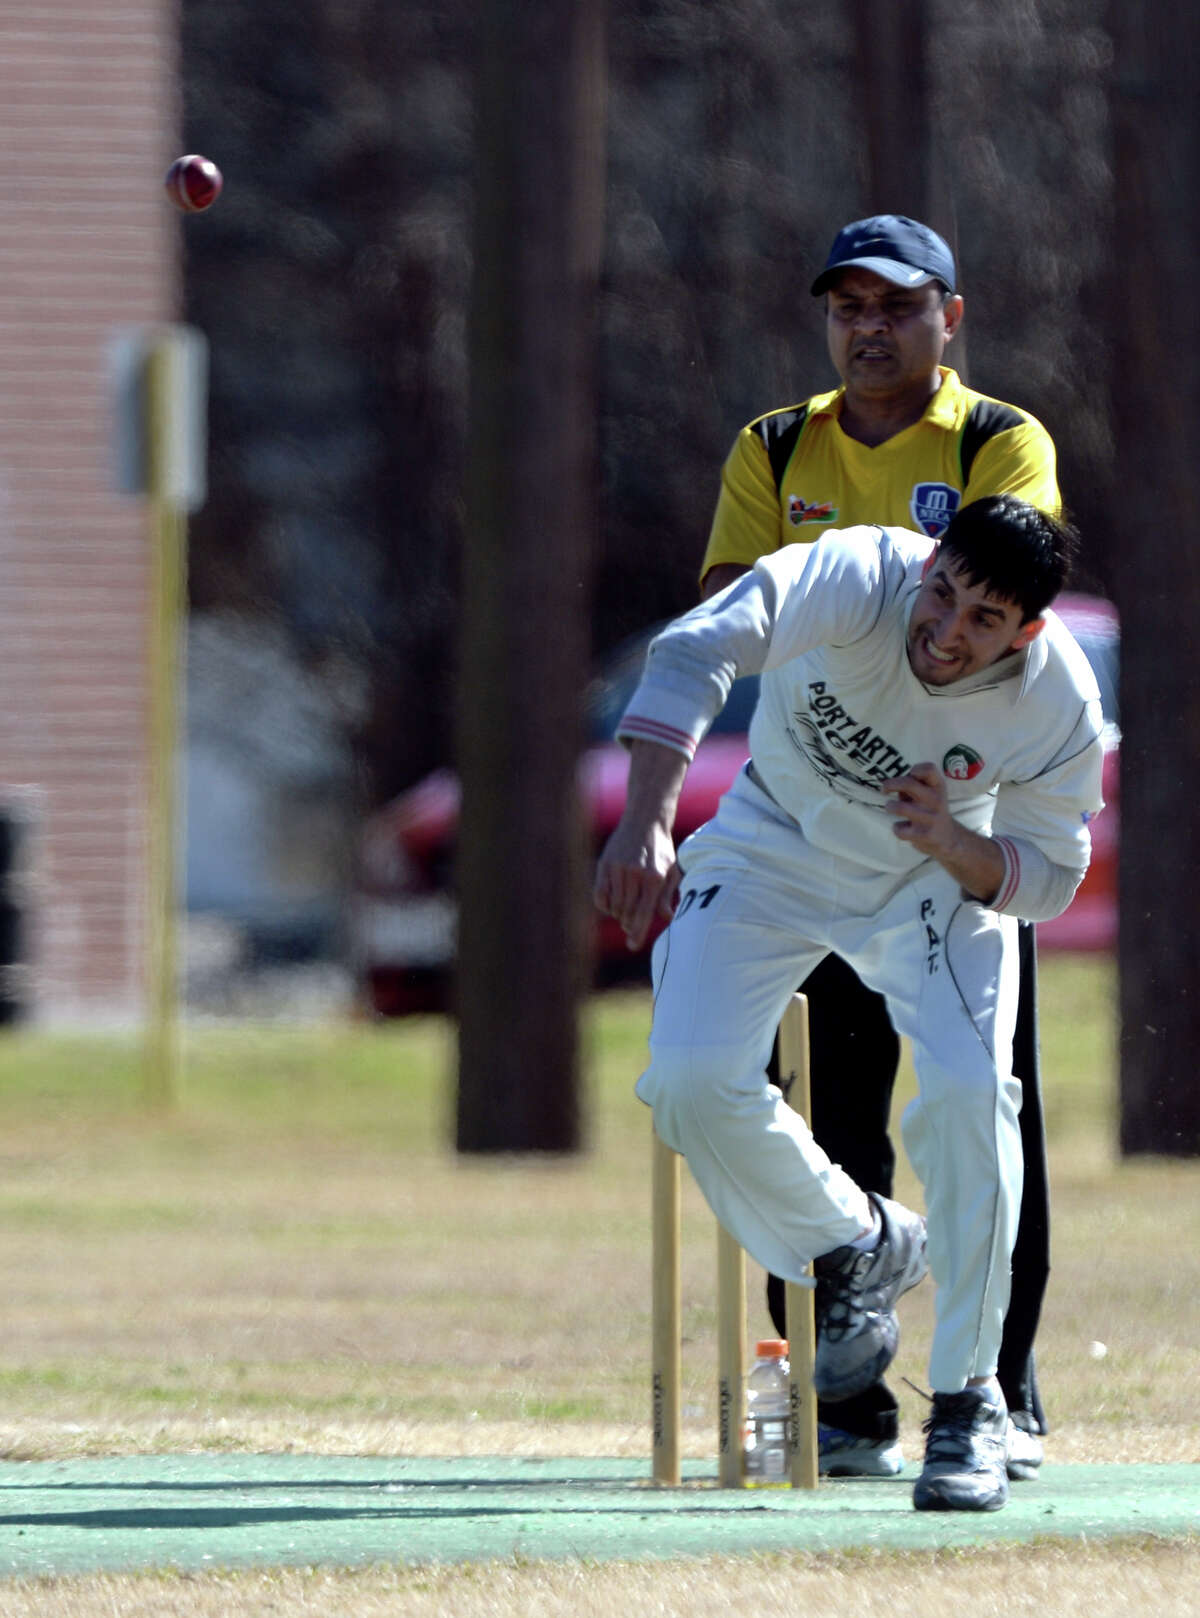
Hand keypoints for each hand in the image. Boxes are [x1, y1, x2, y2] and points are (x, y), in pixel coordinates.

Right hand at [593, 819, 680, 950]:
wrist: (645, 821)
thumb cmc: (661, 849)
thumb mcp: (672, 870)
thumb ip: (666, 895)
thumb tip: (667, 918)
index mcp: (654, 878)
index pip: (643, 913)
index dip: (637, 932)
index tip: (633, 945)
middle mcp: (635, 874)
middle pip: (627, 912)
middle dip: (629, 924)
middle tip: (632, 926)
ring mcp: (617, 869)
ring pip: (614, 905)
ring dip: (619, 914)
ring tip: (625, 912)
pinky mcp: (605, 864)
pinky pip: (600, 894)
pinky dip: (605, 905)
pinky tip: (612, 904)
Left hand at [883, 762, 961, 859]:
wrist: (948, 837)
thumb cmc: (930, 809)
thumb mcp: (929, 793)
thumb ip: (912, 786)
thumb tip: (892, 785)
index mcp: (938, 786)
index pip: (929, 769)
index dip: (916, 769)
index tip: (910, 774)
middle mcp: (936, 800)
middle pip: (909, 784)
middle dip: (890, 785)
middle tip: (884, 789)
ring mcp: (930, 818)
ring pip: (900, 808)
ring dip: (890, 806)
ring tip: (890, 807)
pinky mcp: (925, 835)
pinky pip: (900, 829)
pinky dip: (897, 828)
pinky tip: (901, 828)